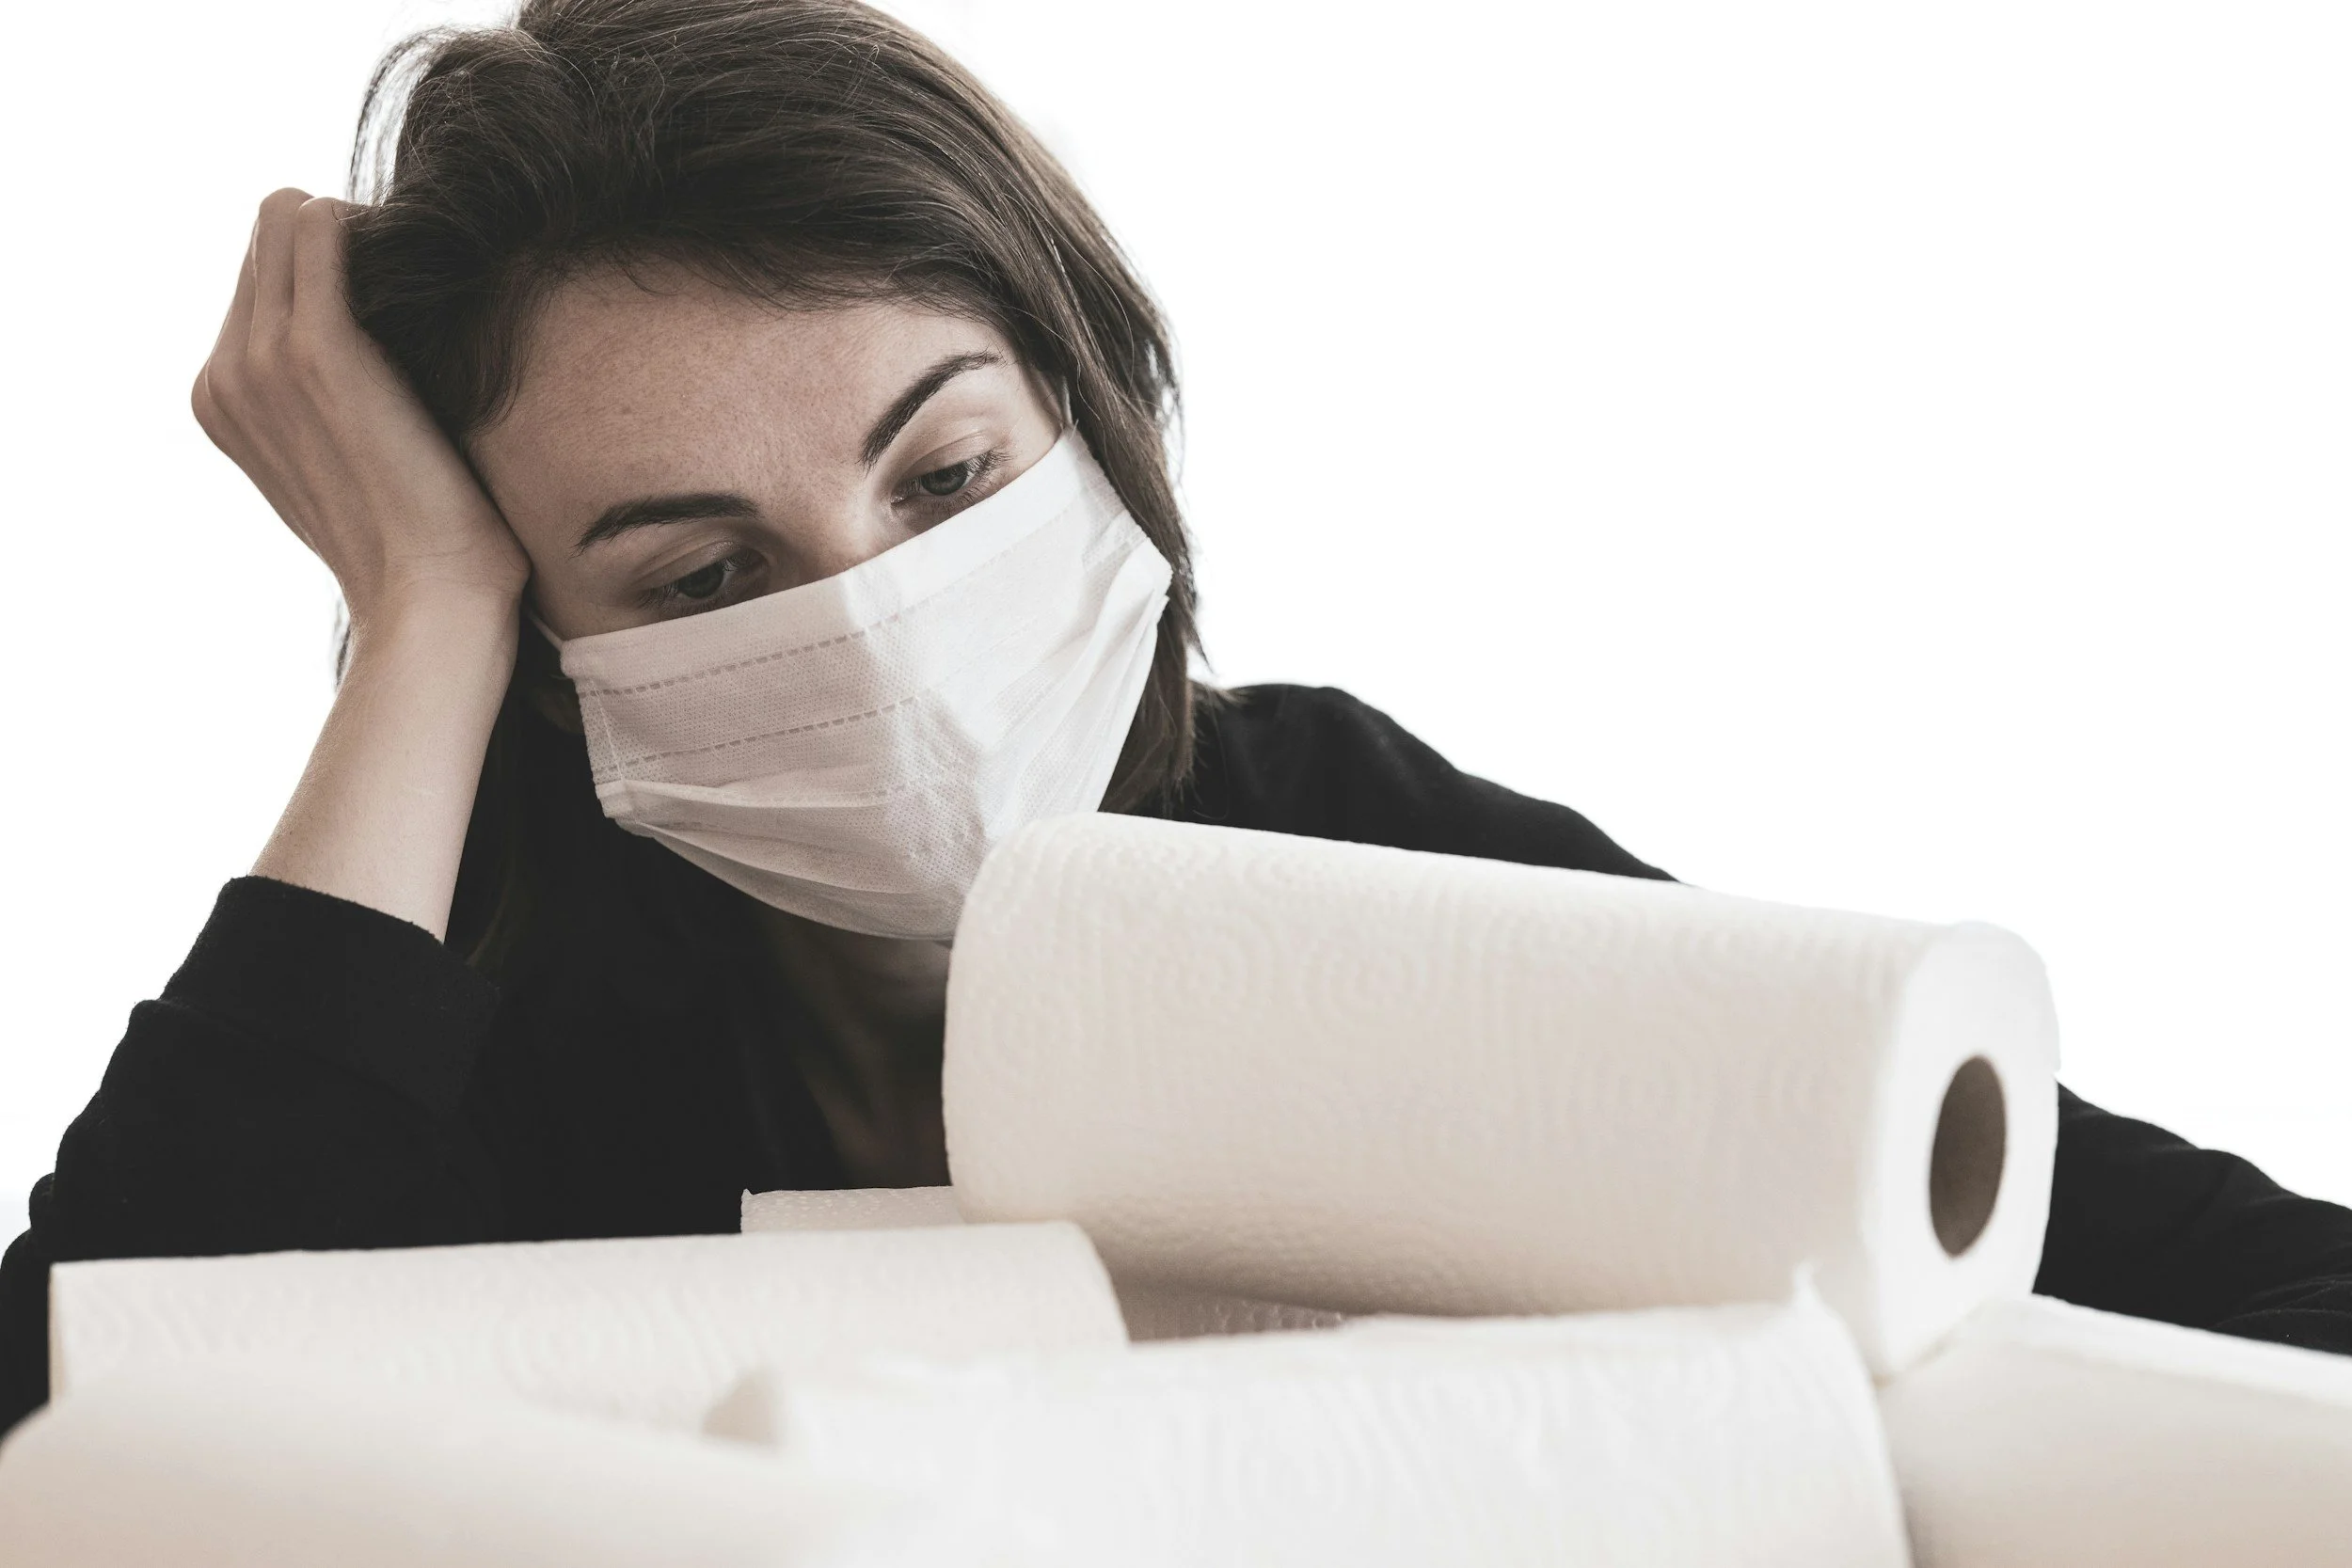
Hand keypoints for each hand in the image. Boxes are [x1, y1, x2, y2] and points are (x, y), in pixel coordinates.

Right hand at [192, 189, 529, 633]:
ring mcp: (259, 359)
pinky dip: (375, 229)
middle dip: (343, 242)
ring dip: (362, 232)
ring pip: (290, 214)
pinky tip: (427, 272)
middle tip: (418, 287)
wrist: (434, 596)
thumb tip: (378, 339)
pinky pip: (319, 224)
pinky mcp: (314, 347)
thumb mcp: (354, 459)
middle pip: (269, 235)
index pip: (260, 273)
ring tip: (423, 286)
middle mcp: (224, 374)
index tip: (397, 300)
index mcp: (223, 400)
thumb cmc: (422, 540)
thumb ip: (332, 397)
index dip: (331, 270)